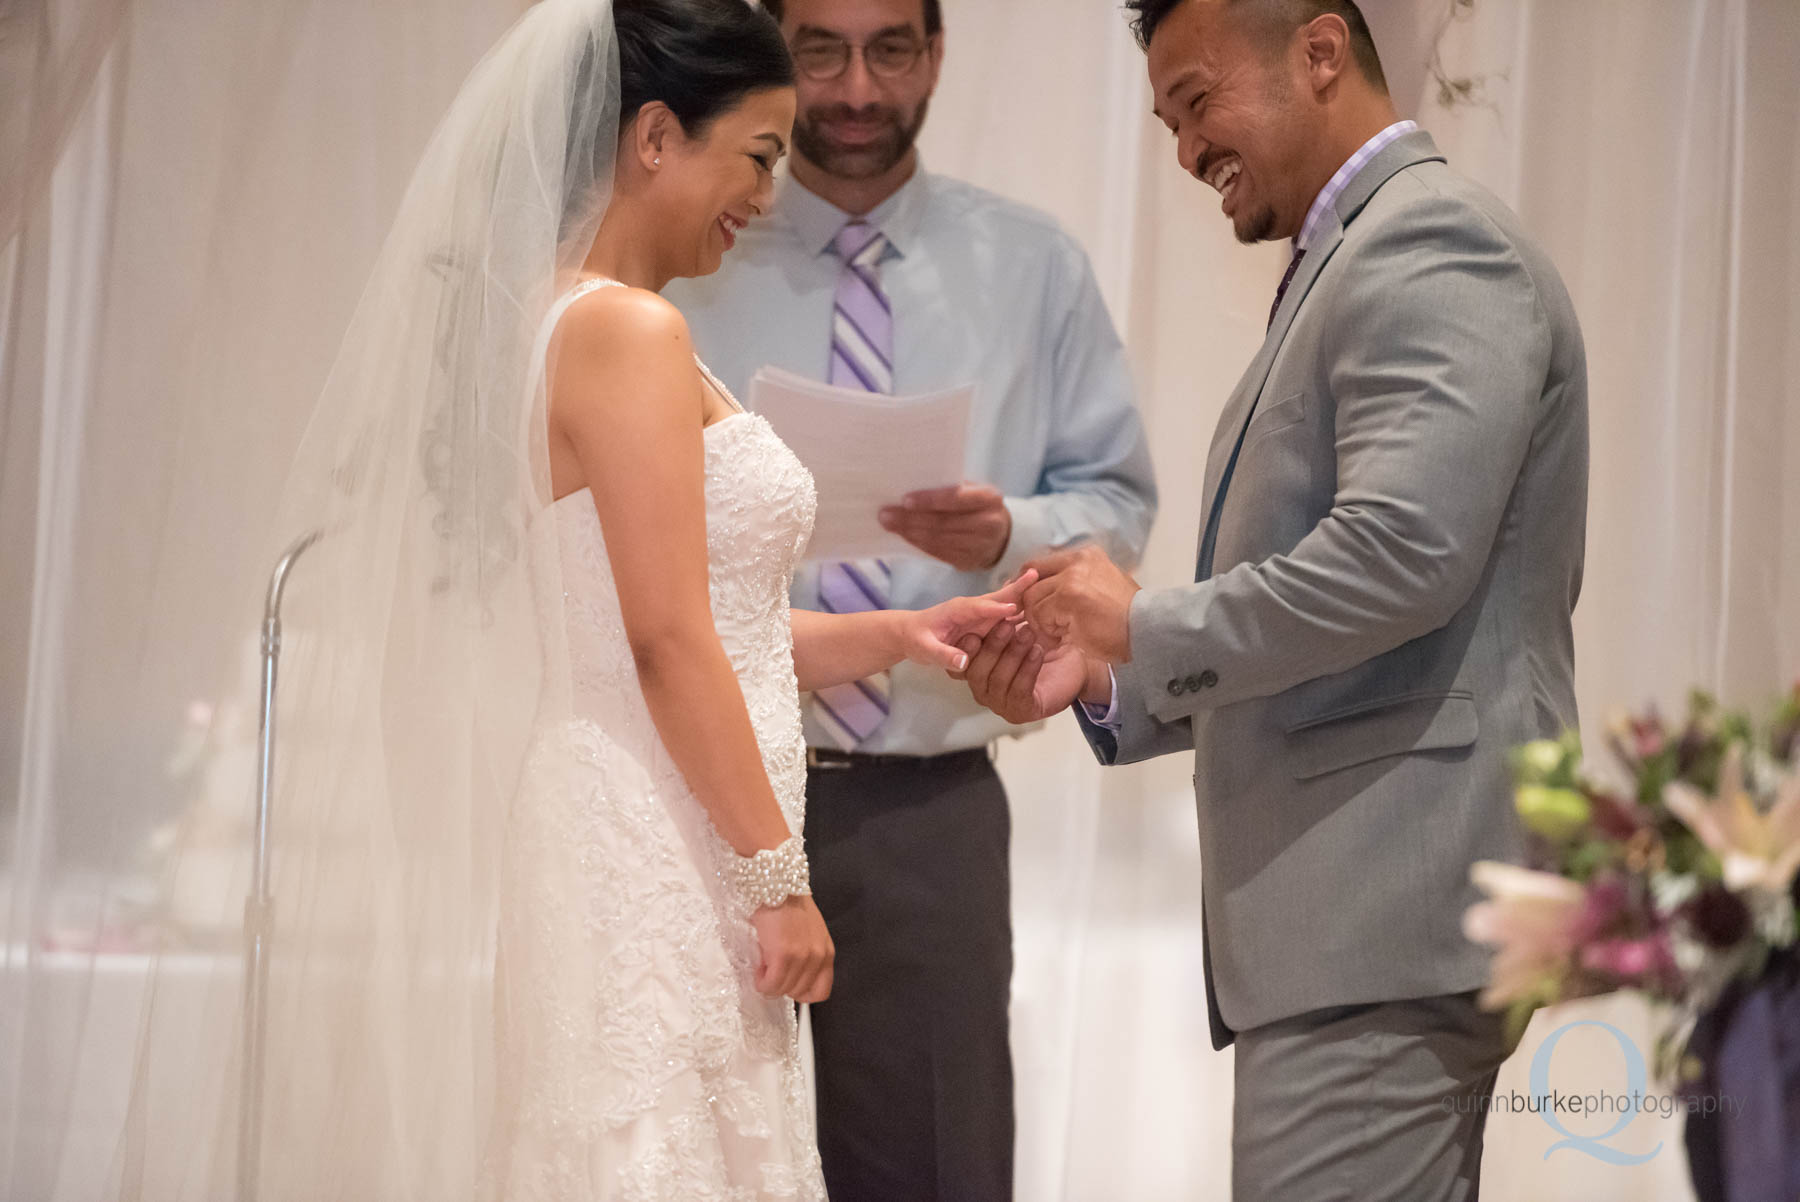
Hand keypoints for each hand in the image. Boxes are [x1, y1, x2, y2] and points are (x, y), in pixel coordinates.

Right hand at [749, 894, 834, 1003]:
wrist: (776, 884)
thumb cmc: (787, 905)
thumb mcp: (808, 933)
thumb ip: (806, 956)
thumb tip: (791, 979)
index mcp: (826, 952)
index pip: (821, 991)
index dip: (801, 992)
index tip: (788, 983)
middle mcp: (818, 957)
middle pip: (798, 993)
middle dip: (782, 985)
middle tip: (771, 968)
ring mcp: (802, 957)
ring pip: (782, 991)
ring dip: (769, 982)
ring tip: (764, 963)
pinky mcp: (783, 955)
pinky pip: (770, 985)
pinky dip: (761, 981)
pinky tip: (759, 966)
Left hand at [880, 483, 1012, 571]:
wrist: (1002, 535)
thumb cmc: (978, 505)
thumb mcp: (973, 490)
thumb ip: (951, 487)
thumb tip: (911, 484)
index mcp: (989, 498)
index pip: (956, 499)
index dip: (929, 500)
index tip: (904, 500)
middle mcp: (988, 523)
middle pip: (943, 522)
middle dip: (910, 519)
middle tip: (885, 514)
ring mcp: (980, 546)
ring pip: (938, 540)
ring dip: (910, 533)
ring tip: (889, 524)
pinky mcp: (969, 562)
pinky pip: (938, 553)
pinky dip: (918, 544)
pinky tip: (904, 536)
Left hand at [896, 570, 1036, 671]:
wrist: (912, 633)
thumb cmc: (917, 639)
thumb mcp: (924, 649)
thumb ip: (943, 655)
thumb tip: (963, 662)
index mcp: (959, 610)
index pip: (980, 607)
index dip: (997, 607)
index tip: (1016, 607)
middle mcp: (974, 608)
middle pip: (1000, 598)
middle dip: (1018, 589)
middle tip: (1039, 578)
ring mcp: (983, 613)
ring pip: (1008, 603)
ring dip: (1026, 596)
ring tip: (1048, 587)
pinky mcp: (987, 620)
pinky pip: (1008, 612)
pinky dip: (1024, 607)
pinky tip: (1040, 606)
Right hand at [950, 620, 1102, 724]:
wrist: (1078, 665)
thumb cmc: (1048, 644)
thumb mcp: (1024, 624)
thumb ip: (1009, 613)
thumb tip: (1005, 584)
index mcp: (978, 670)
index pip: (964, 659)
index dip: (970, 642)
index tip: (982, 621)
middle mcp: (984, 689)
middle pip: (976, 671)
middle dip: (993, 645)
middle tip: (1009, 625)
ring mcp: (1001, 704)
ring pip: (997, 680)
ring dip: (1013, 654)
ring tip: (1029, 634)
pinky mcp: (1020, 711)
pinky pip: (1018, 690)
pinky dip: (1027, 669)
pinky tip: (1038, 652)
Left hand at [1021, 544, 1139, 662]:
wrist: (1147, 632)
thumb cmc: (1125, 621)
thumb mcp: (1100, 590)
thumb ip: (1072, 585)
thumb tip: (1035, 590)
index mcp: (1086, 556)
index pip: (1038, 565)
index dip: (1026, 587)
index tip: (1025, 606)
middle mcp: (1078, 561)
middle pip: (1030, 578)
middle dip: (1029, 605)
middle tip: (1039, 625)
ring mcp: (1072, 577)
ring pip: (1032, 598)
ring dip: (1040, 622)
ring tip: (1059, 635)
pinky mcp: (1068, 597)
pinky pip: (1039, 614)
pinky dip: (1047, 631)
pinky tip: (1065, 639)